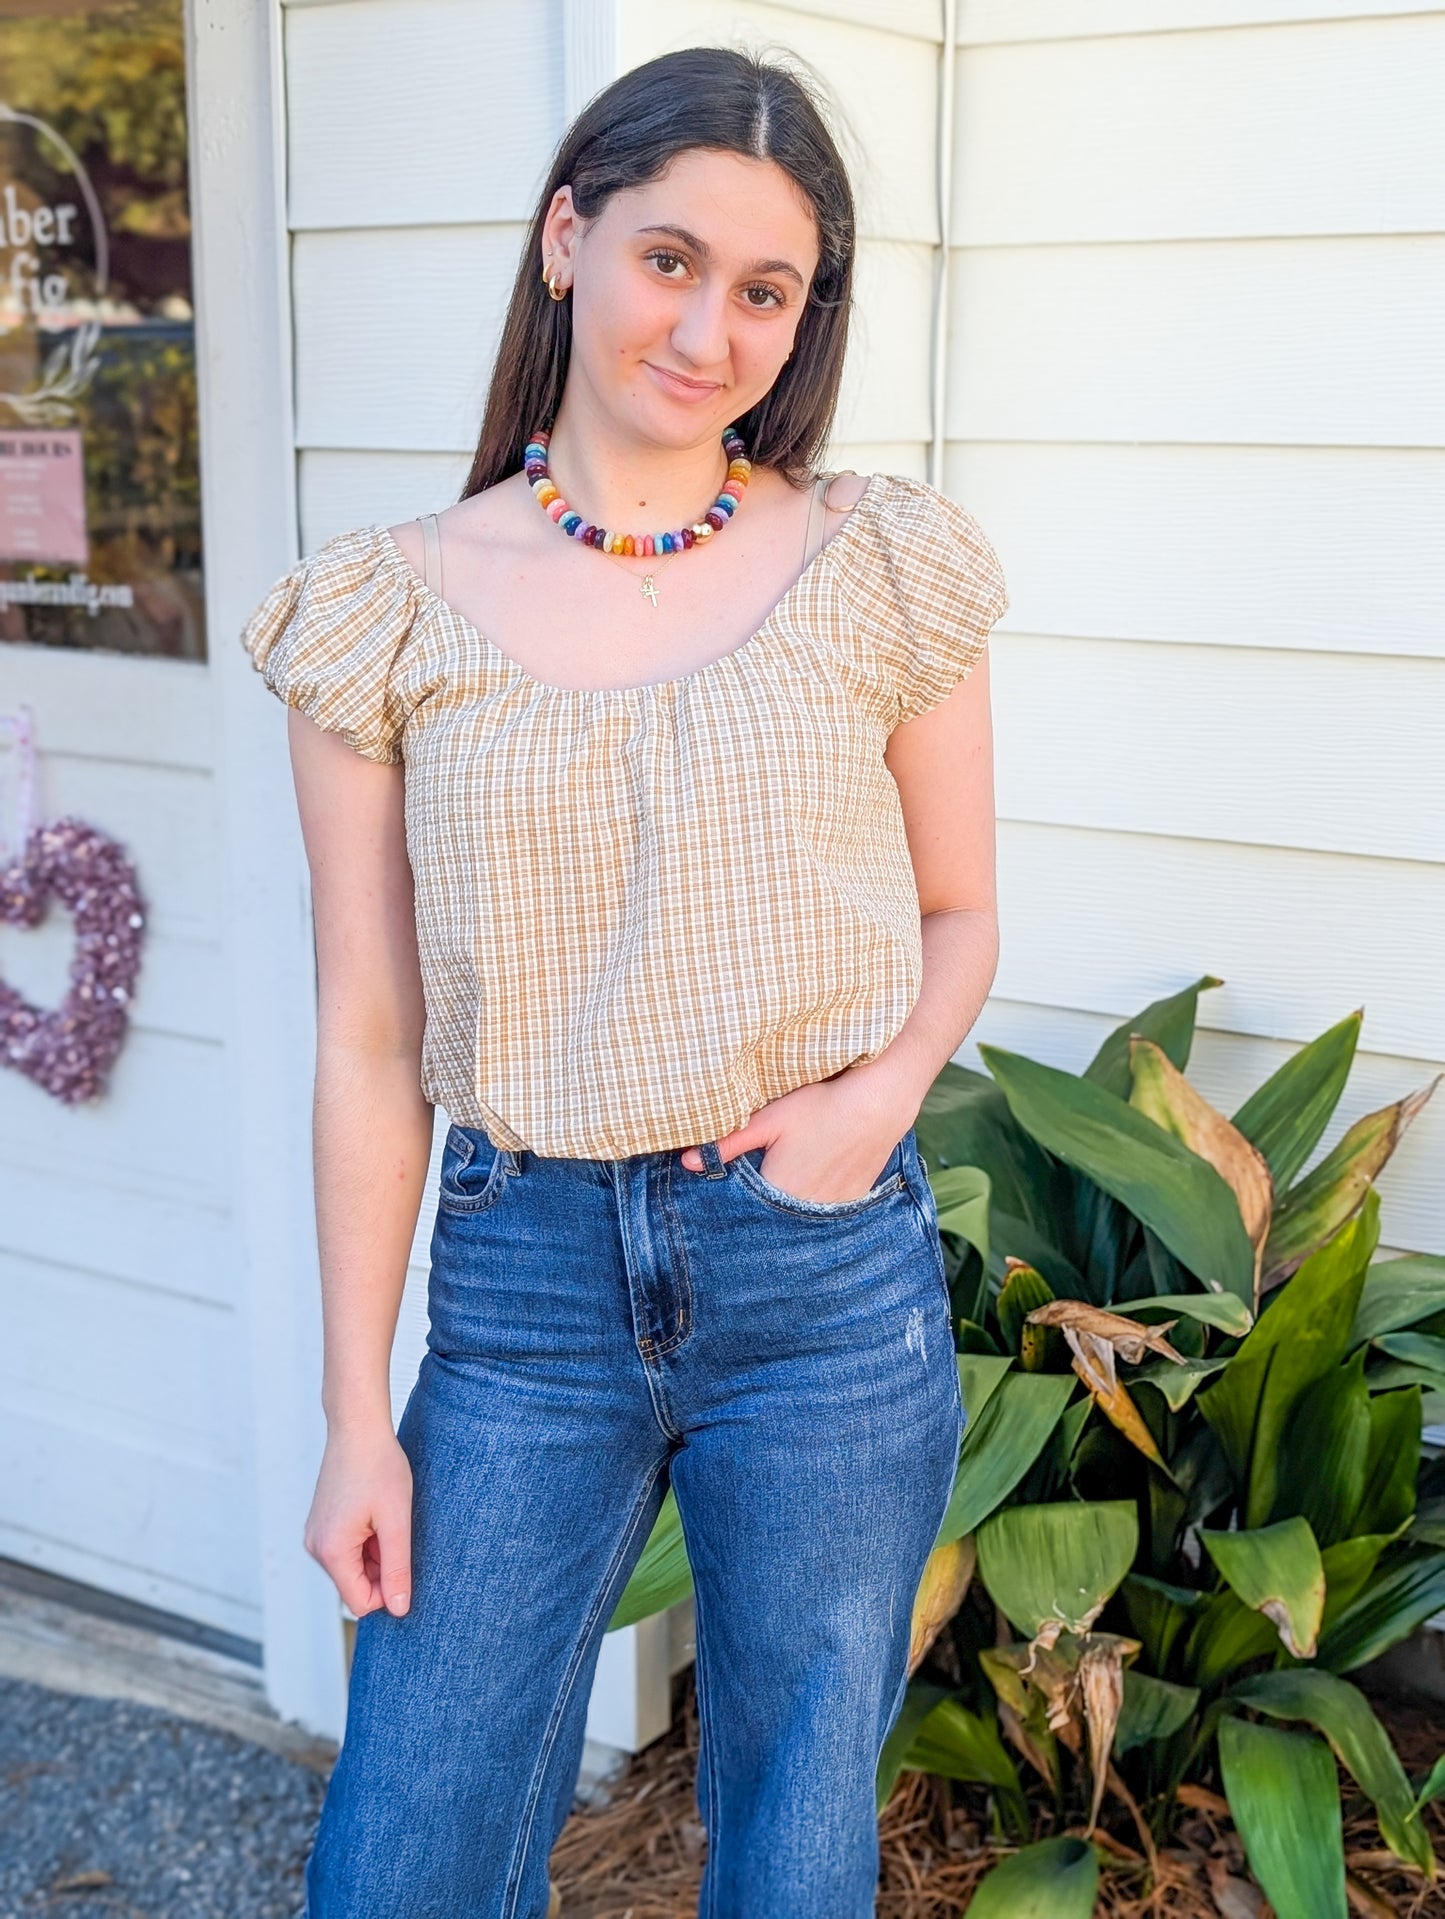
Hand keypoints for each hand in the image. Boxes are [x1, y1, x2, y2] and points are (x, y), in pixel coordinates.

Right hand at [304, 1422, 413, 1617]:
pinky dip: (366, 1540)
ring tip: (385, 1518)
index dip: (389, 1591)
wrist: (358, 1427)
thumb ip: (396, 1568)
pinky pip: (346, 1550)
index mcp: (332, 1551)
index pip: (360, 1603)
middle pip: (355, 1586)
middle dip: (382, 1569)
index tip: (405, 1560)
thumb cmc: (379, 1467)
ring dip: (375, 1552)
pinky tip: (375, 1512)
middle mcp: (315, 1547)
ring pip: (353, 1567)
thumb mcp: (396, 1521)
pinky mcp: (320, 1524)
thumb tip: (399, 1609)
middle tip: (396, 1531)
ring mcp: (315, 1535)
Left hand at [679, 1065, 920, 1204]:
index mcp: (778, 1192)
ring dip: (787, 1215)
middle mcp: (806, 1210)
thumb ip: (727, 1143)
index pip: (746, 1216)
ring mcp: (833, 1209)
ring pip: (800, 1221)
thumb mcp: (769, 1120)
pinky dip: (812, 1210)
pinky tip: (810, 1189)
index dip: (733, 1213)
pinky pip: (824, 1216)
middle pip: (773, 1222)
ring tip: (783, 1192)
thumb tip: (686, 1162)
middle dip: (759, 1216)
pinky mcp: (852, 1202)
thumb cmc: (820, 1106)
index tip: (720, 1213)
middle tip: (749, 1205)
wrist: (877, 1104)